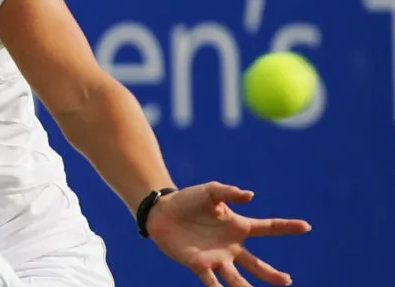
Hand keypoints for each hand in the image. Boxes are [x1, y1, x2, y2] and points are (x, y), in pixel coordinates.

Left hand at [145, 182, 310, 286]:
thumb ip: (229, 193)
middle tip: (286, 281)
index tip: (306, 227)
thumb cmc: (189, 200)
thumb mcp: (210, 191)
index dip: (286, 227)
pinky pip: (211, 282)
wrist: (162, 211)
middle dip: (271, 274)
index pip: (267, 228)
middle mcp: (231, 246)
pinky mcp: (199, 265)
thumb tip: (250, 195)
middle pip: (256, 264)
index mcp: (238, 227)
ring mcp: (216, 258)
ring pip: (237, 279)